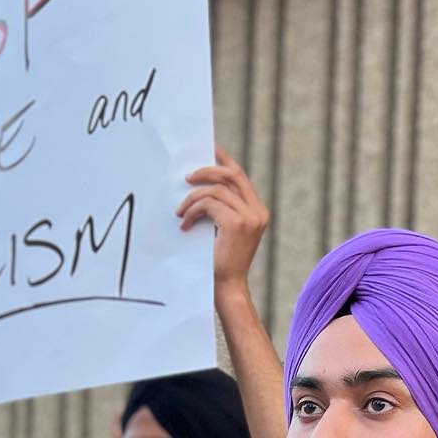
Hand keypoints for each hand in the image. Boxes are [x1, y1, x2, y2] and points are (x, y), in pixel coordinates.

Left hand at [177, 146, 269, 301]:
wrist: (226, 288)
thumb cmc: (219, 263)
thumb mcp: (223, 231)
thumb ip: (221, 208)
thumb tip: (199, 183)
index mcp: (257, 211)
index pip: (239, 175)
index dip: (222, 160)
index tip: (207, 148)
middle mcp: (257, 211)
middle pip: (231, 174)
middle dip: (206, 171)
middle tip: (185, 178)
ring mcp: (249, 217)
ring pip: (216, 190)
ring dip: (192, 199)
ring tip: (180, 214)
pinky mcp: (237, 224)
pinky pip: (209, 204)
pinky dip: (193, 211)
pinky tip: (185, 224)